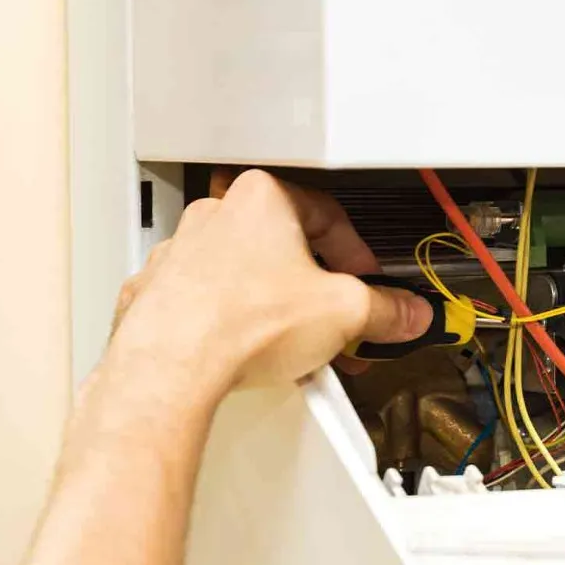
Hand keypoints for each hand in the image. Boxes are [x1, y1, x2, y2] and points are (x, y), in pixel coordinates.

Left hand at [108, 170, 430, 402]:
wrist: (170, 365)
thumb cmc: (240, 323)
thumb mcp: (344, 313)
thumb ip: (386, 310)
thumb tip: (406, 313)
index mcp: (263, 199)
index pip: (330, 216)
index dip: (358, 255)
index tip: (368, 282)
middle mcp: (217, 216)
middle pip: (286, 246)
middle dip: (318, 288)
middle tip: (337, 320)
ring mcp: (181, 253)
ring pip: (245, 273)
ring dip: (276, 304)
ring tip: (297, 344)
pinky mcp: (158, 292)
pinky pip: (207, 300)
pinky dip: (232, 322)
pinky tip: (251, 352)